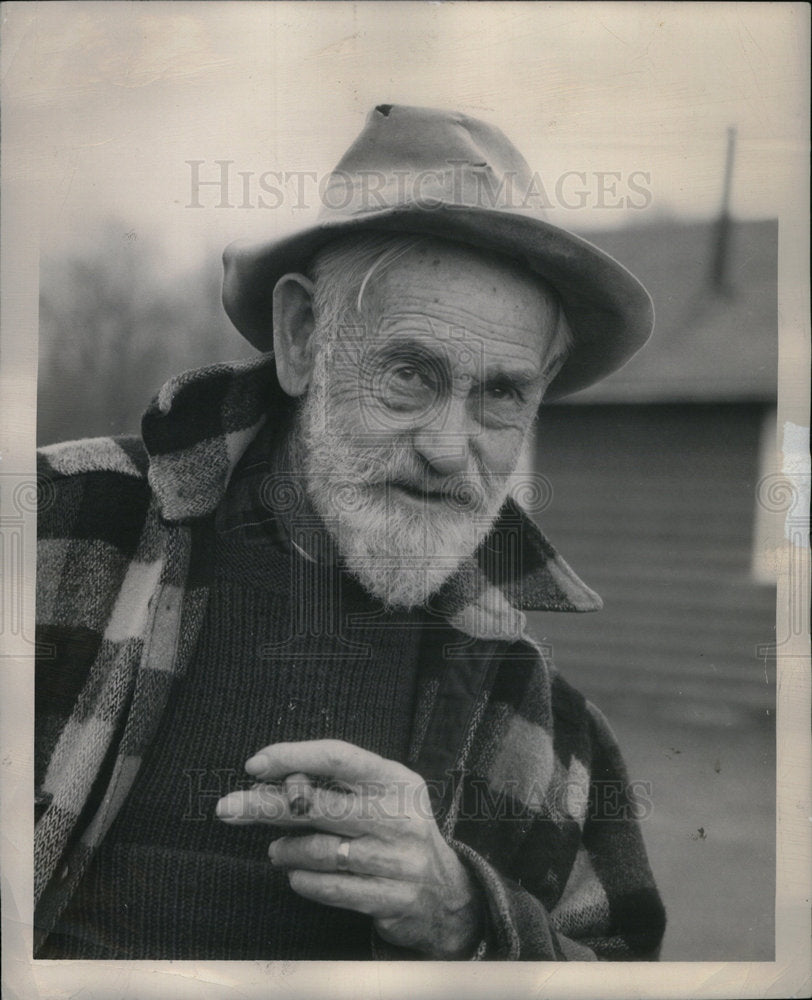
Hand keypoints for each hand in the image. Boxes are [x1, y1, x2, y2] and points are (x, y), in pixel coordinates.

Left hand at [215, 739, 484, 957]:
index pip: (339, 756)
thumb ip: (336, 785)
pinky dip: (305, 881)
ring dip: (286, 850)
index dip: (294, 756)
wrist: (445, 892)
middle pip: (320, 804)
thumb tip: (270, 781)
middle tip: (227, 807)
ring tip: (276, 850)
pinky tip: (296, 875)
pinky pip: (332, 888)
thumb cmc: (396, 830)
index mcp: (395, 779)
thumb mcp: (381, 795)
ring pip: (321, 850)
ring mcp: (397, 859)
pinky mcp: (392, 897)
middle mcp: (398, 816)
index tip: (255, 763)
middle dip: (266, 804)